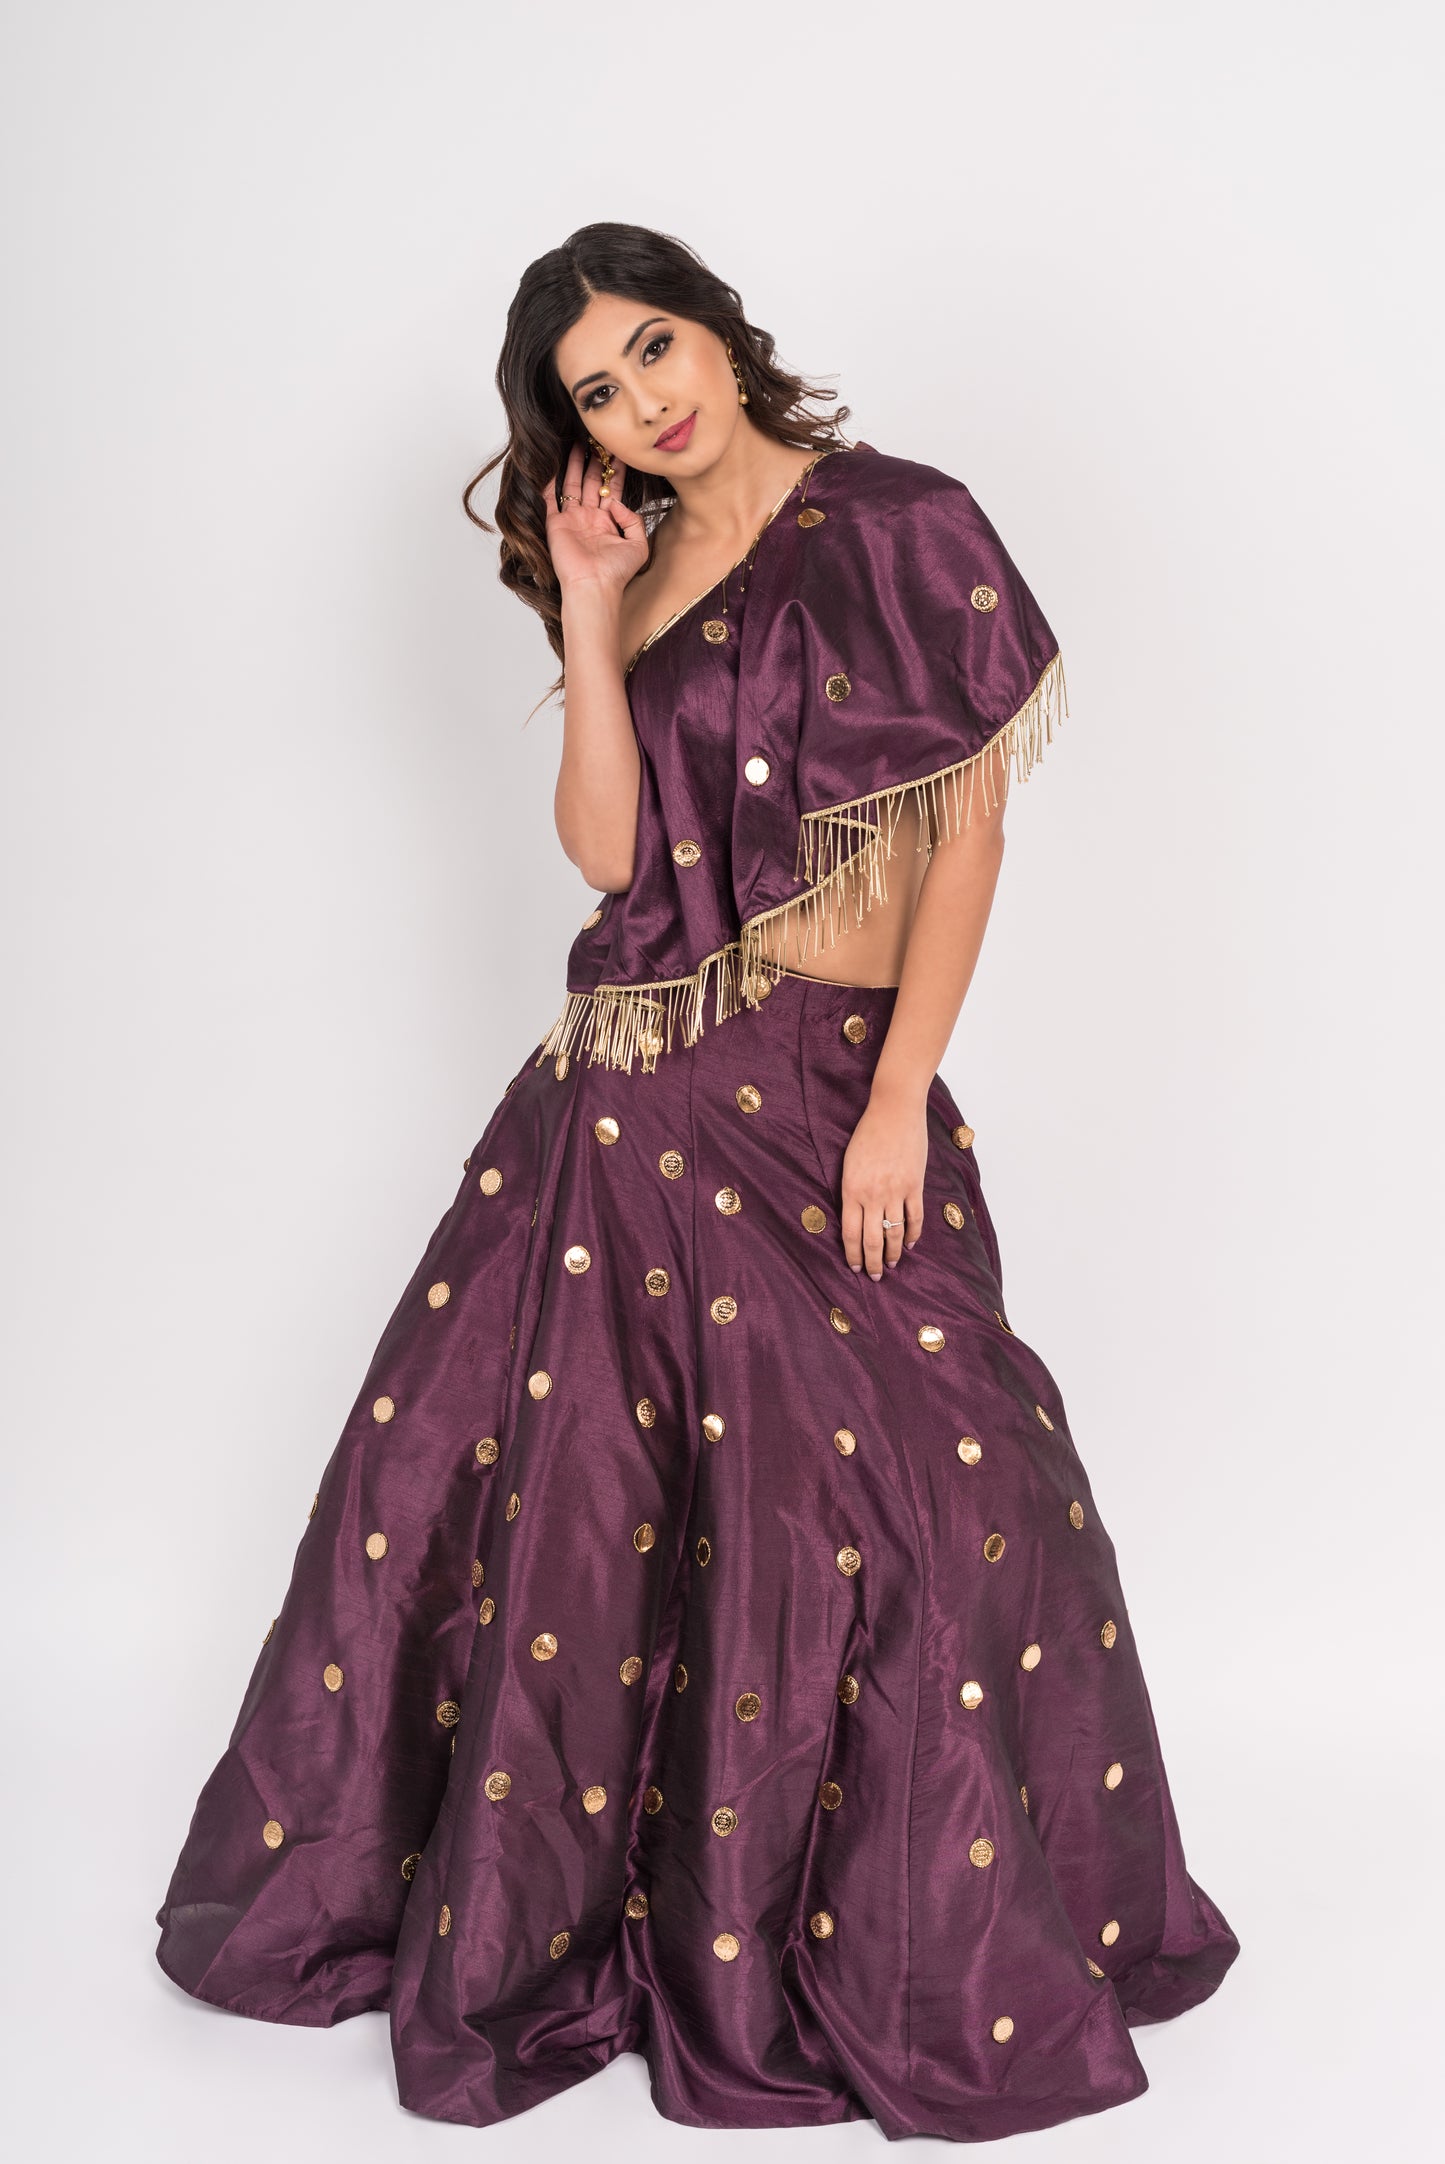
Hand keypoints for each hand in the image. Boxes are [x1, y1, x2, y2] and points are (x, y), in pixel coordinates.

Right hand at [539, 440, 648, 601]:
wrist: (593, 586)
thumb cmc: (616, 571)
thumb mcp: (638, 545)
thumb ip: (634, 519)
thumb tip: (616, 502)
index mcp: (608, 523)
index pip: (611, 490)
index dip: (615, 471)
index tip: (618, 451)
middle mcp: (589, 519)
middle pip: (591, 483)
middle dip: (594, 462)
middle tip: (596, 440)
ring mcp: (571, 520)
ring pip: (572, 485)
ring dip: (574, 465)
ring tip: (577, 443)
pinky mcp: (555, 524)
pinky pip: (549, 499)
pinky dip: (547, 482)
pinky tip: (549, 464)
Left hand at [840, 1092, 926, 1279]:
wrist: (893, 1112)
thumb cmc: (867, 1134)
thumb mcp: (849, 1163)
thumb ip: (851, 1190)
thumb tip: (854, 1215)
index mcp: (851, 1190)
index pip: (851, 1233)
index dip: (853, 1254)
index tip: (854, 1267)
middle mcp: (873, 1195)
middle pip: (872, 1240)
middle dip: (872, 1263)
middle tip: (873, 1276)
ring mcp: (896, 1191)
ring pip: (894, 1233)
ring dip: (892, 1253)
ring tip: (891, 1265)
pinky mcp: (915, 1186)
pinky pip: (914, 1217)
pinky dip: (912, 1234)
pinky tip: (909, 1244)